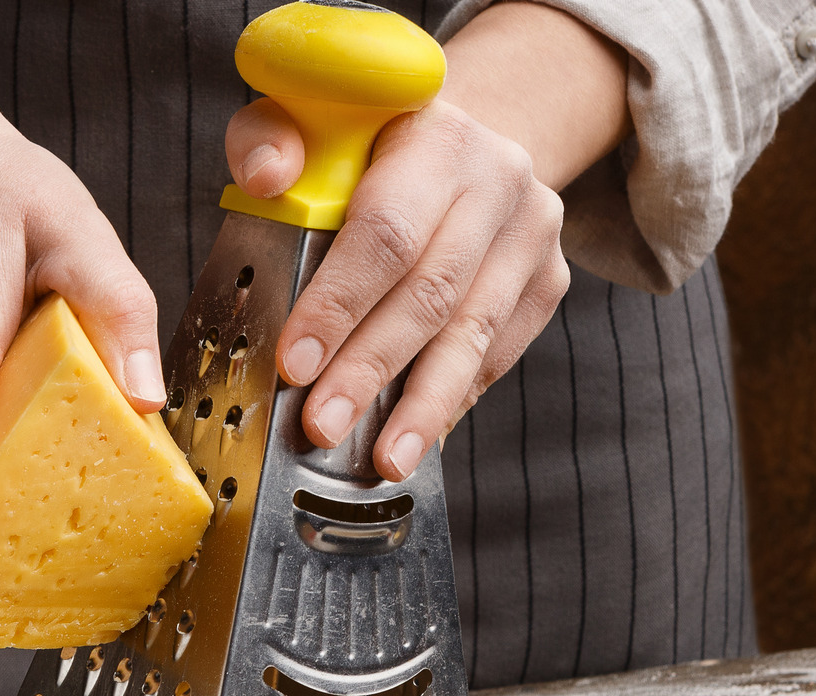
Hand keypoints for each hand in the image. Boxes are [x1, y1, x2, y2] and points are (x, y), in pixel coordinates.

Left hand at [227, 97, 568, 480]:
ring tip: (385, 459)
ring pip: (473, 334)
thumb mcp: (310, 117)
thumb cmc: (366, 141)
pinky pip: (496, 354)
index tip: (296, 361)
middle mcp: (499, 182)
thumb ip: (270, 138)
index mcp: (437, 137)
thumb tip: (267, 179)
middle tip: (323, 425)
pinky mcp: (548, 281)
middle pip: (431, 293)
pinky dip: (452, 400)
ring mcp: (533, 235)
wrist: (460, 141)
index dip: (339, 302)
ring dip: (423, 405)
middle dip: (371, 369)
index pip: (386, 232)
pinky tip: (416, 436)